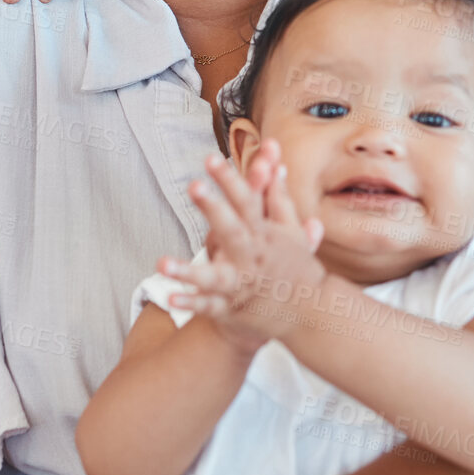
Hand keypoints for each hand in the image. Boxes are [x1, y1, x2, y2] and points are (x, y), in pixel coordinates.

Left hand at [163, 140, 325, 353]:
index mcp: (264, 236)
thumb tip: (276, 161)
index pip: (248, 202)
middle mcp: (252, 258)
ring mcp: (241, 285)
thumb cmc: (296, 267)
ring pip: (214, 277)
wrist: (311, 316)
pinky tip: (171, 299)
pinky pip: (208, 307)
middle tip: (194, 186)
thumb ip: (278, 197)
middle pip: (233, 230)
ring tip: (162, 263)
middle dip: (215, 209)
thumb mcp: (291, 231)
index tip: (211, 158)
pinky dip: (191, 304)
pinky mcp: (231, 309)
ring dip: (189, 271)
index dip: (231, 180)